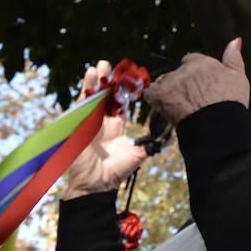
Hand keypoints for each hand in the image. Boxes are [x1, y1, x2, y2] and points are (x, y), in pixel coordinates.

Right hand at [64, 60, 148, 198]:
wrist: (96, 185)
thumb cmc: (116, 172)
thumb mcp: (137, 155)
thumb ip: (152, 144)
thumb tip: (171, 137)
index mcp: (116, 125)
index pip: (121, 102)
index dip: (125, 89)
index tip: (131, 76)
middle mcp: (103, 121)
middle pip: (106, 95)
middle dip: (109, 80)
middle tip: (113, 65)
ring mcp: (90, 121)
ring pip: (93, 95)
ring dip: (97, 80)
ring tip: (101, 65)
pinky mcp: (79, 124)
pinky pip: (82, 103)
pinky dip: (86, 89)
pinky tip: (90, 76)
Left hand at [144, 38, 249, 127]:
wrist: (220, 127)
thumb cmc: (232, 105)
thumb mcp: (239, 78)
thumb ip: (234, 58)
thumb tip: (236, 39)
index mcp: (204, 63)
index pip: (191, 60)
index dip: (195, 74)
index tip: (200, 87)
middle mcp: (186, 69)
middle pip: (178, 72)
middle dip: (183, 84)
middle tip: (194, 101)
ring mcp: (172, 81)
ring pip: (165, 82)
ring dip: (170, 92)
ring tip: (183, 108)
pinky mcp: (161, 95)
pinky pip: (150, 92)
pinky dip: (154, 98)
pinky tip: (164, 106)